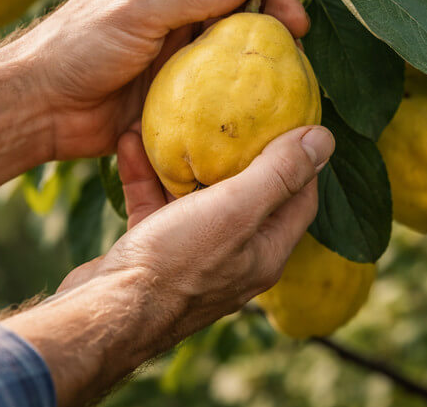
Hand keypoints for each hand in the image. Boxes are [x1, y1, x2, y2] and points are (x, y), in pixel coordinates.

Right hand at [3, 125, 334, 406]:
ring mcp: (191, 257)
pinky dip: (146, 175)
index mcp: (265, 252)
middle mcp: (234, 257)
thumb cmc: (175, 264)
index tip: (291, 120)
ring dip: (184, 160)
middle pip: (248, 195)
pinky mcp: (152, 252)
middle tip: (235, 113)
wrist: (102, 313)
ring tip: (176, 119)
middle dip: (240, 152)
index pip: (299, 200)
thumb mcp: (235, 209)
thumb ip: (278, 174)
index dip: (301, 159)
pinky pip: (155, 205)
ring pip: (196, 198)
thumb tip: (324, 139)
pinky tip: (131, 142)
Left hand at [11, 0, 309, 158]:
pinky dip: (233, 97)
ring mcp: (170, 55)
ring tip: (290, 82)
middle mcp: (168, 13)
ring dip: (253, 65)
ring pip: (224, 55)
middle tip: (299, 51)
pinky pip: (210, 92)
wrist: (39, 108)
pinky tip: (259, 107)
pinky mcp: (169, 94)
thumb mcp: (137, 11)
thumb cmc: (78, 47)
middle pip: (231, 15)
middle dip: (266, 30)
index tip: (294, 18)